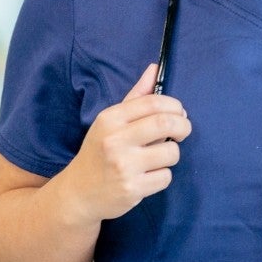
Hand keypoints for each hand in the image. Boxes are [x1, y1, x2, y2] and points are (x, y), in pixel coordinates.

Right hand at [60, 63, 190, 223]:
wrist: (78, 193)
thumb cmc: (99, 151)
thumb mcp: (110, 121)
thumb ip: (136, 96)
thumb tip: (155, 68)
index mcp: (110, 119)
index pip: (153, 102)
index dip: (174, 106)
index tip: (179, 113)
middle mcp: (115, 140)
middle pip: (166, 124)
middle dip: (183, 126)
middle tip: (182, 131)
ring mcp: (124, 166)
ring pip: (171, 152)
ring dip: (172, 154)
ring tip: (157, 157)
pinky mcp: (132, 189)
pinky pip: (166, 177)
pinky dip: (162, 175)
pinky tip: (148, 175)